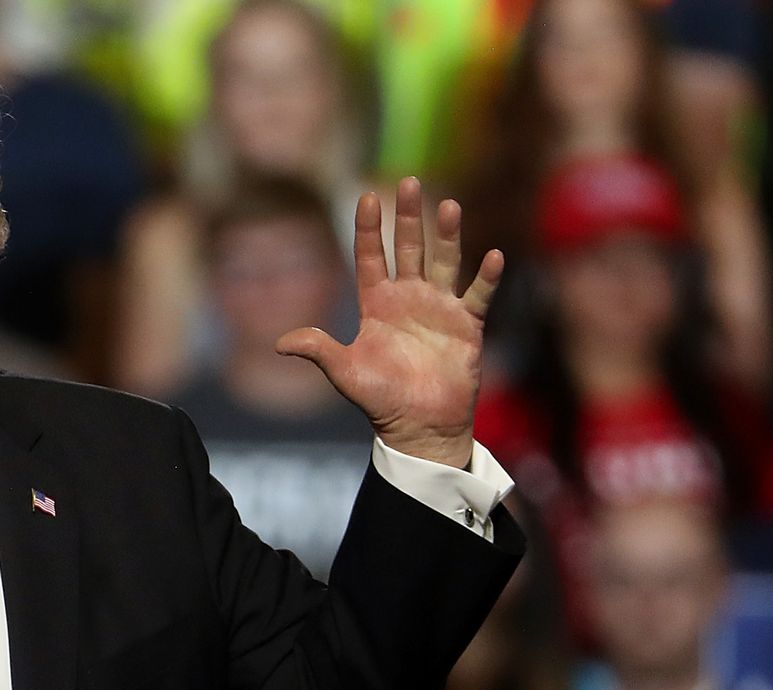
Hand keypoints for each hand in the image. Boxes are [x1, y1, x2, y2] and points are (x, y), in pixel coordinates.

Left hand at [275, 178, 503, 467]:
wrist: (418, 426)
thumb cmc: (379, 399)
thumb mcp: (344, 372)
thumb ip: (318, 350)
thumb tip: (279, 344)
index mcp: (377, 304)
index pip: (371, 257)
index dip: (369, 229)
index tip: (366, 196)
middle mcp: (409, 298)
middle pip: (409, 248)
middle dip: (408, 217)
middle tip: (410, 181)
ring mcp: (440, 308)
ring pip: (445, 261)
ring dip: (448, 235)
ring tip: (449, 205)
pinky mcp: (467, 325)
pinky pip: (478, 295)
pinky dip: (487, 278)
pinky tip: (493, 256)